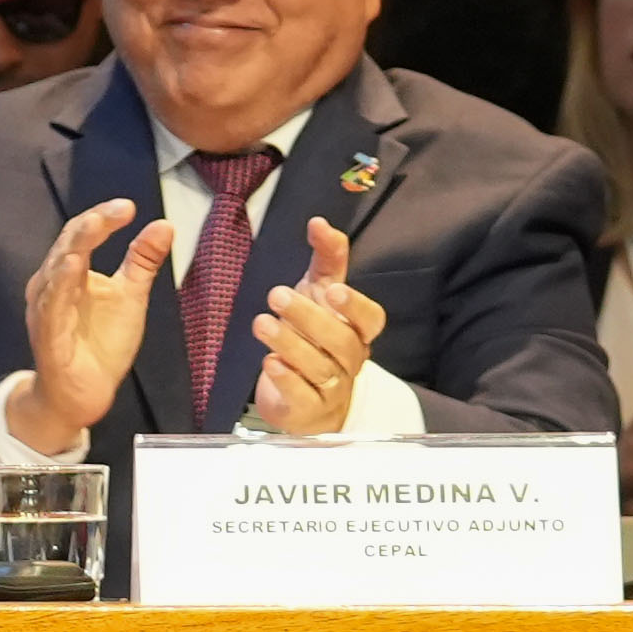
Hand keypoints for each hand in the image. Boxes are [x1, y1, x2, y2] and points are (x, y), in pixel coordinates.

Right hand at [14, 196, 164, 455]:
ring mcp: (47, 311)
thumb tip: (164, 224)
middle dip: (92, 224)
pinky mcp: (48, 337)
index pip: (82, 234)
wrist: (82, 395)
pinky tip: (72, 267)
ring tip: (95, 225)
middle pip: (68, 245)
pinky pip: (51, 308)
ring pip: (56, 271)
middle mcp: (51, 286)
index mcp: (69, 273)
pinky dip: (59, 286)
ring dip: (75, 247)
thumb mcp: (129, 296)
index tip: (129, 207)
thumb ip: (142, 261)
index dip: (103, 217)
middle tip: (118, 209)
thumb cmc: (99, 344)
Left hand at [244, 219, 383, 436]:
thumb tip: (319, 221)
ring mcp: (333, 388)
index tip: (333, 291)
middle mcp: (350, 360)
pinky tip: (269, 363)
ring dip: (289, 343)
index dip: (355, 307)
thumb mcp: (319, 294)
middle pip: (340, 341)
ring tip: (261, 322)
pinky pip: (303, 396)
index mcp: (358, 331)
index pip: (371, 320)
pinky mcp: (309, 410)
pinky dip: (287, 379)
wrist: (307, 396)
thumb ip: (326, 259)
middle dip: (308, 317)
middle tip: (276, 295)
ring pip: (319, 367)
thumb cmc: (315, 337)